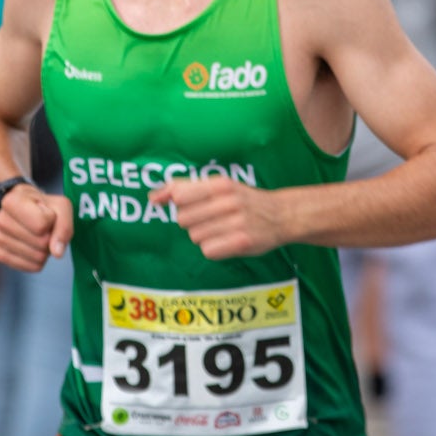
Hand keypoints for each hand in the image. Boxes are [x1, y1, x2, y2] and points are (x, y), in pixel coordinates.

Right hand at [0, 185, 72, 272]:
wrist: (26, 210)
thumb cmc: (44, 207)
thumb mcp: (61, 206)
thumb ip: (64, 226)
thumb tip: (57, 253)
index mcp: (11, 201)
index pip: (41, 224)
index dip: (51, 221)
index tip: (46, 213)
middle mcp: (0, 219)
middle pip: (41, 243)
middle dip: (50, 238)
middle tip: (44, 227)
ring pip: (38, 257)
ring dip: (45, 250)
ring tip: (38, 235)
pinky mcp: (1, 256)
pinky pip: (32, 267)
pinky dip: (39, 260)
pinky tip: (33, 246)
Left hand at [161, 177, 286, 260]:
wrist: (282, 215)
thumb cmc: (244, 200)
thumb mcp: (219, 185)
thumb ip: (185, 188)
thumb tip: (153, 197)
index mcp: (221, 184)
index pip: (180, 196)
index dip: (179, 205)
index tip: (187, 207)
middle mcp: (229, 201)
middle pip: (184, 219)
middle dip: (191, 222)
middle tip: (210, 219)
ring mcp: (237, 222)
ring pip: (195, 236)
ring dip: (203, 237)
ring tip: (221, 230)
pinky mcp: (242, 242)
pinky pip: (208, 251)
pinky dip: (213, 249)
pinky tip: (225, 241)